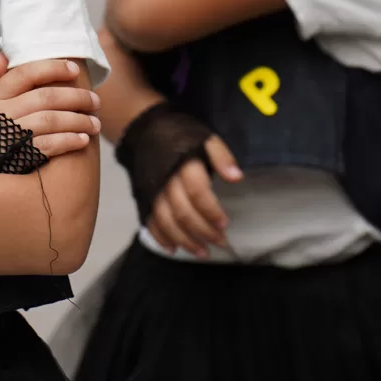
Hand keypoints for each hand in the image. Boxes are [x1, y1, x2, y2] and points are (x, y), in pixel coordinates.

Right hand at [0, 53, 101, 158]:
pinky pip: (49, 144)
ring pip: (52, 119)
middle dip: (76, 97)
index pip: (26, 73)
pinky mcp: (19, 157)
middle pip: (46, 97)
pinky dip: (69, 141)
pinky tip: (83, 140)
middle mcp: (2, 112)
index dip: (53, 68)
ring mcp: (11, 134)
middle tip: (95, 101)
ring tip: (95, 124)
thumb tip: (4, 54)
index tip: (74, 69)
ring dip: (79, 120)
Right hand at [145, 134, 242, 259]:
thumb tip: (237, 177)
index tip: (225, 223)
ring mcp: (152, 192)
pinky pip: (150, 222)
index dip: (211, 210)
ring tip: (202, 252)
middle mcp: (165, 181)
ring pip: (167, 222)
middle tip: (220, 242)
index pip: (197, 193)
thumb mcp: (204, 138)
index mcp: (183, 165)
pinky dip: (161, 237)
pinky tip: (174, 249)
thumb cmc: (180, 135)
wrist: (144, 129)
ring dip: (184, 240)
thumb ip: (221, 156)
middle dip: (203, 231)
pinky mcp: (143, 198)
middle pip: (183, 212)